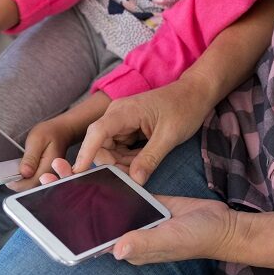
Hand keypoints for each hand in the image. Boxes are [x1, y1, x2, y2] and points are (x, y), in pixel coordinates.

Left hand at [7, 115, 79, 191]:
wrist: (61, 131)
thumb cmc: (50, 133)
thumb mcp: (37, 140)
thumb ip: (30, 158)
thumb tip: (24, 173)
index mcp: (50, 168)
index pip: (30, 184)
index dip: (16, 182)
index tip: (6, 176)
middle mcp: (51, 176)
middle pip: (30, 188)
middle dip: (17, 182)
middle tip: (8, 172)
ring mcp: (49, 177)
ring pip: (31, 186)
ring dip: (20, 180)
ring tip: (14, 169)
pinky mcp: (46, 176)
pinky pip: (33, 181)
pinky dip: (25, 177)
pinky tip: (21, 169)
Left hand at [35, 159, 239, 265]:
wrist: (224, 226)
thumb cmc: (198, 238)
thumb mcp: (171, 240)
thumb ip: (145, 244)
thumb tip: (117, 250)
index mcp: (126, 247)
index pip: (89, 236)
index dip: (67, 221)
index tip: (49, 202)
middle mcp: (125, 233)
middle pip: (88, 214)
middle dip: (68, 196)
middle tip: (49, 175)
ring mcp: (133, 217)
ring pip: (100, 200)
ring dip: (81, 184)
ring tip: (61, 167)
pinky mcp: (143, 203)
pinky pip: (118, 190)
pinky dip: (103, 178)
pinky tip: (89, 164)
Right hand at [73, 75, 214, 184]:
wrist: (195, 94)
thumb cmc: (184, 108)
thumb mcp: (169, 136)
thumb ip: (150, 159)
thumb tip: (135, 181)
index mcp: (123, 112)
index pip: (97, 133)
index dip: (86, 153)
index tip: (78, 172)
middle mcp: (116, 115)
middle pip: (100, 145)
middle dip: (114, 163)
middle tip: (136, 175)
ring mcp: (120, 122)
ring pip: (110, 150)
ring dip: (123, 162)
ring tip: (147, 162)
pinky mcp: (126, 128)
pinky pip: (119, 149)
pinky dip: (129, 158)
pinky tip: (145, 158)